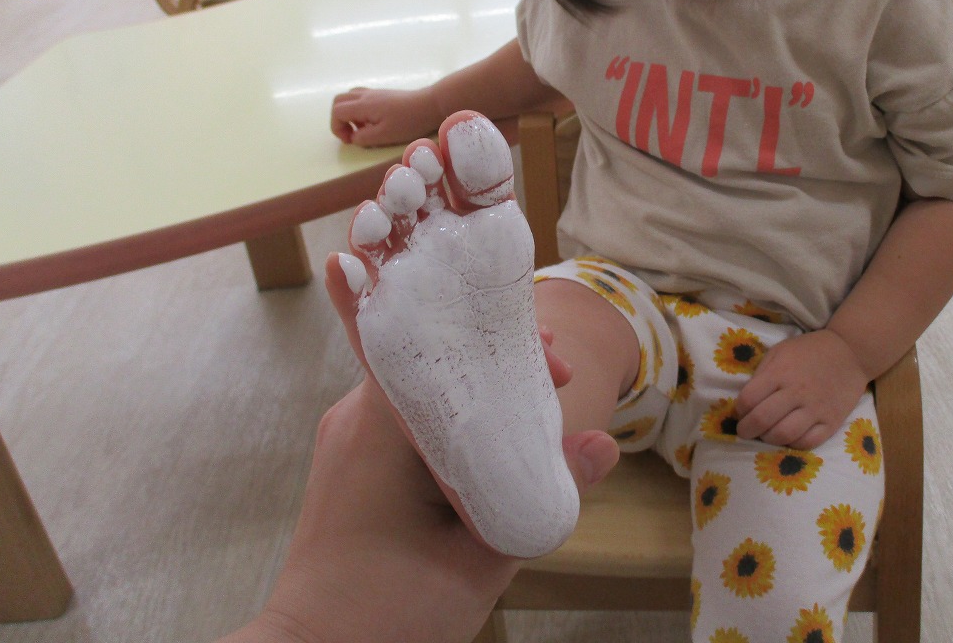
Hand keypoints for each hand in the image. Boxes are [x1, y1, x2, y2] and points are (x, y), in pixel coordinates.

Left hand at [222, 377, 615, 642]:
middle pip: (433, 357)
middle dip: (498, 359)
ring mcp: (348, 437)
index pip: (438, 345)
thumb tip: (603, 446)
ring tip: (536, 397)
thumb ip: (542, 495)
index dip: (499, 339)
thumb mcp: (480, 559)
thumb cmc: (388, 613)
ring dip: (477, 388)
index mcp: (378, 427)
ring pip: (423, 385)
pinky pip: (407, 415)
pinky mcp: (352, 460)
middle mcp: (355, 418)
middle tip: (559, 374)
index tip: (551, 355)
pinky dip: (453, 415)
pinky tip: (493, 435)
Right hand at [330, 87, 433, 146]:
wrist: (430, 105)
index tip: (351, 140)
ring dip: (349, 113)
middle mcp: (365, 95)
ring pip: (349, 97)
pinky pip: (361, 97)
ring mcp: (374, 92)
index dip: (337, 128)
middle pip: (338, 101)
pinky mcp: (382, 94)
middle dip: (339, 119)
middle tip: (353, 134)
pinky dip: (359, 109)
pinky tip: (373, 120)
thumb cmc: (408, 122)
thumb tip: (353, 137)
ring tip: (363, 128)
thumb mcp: (384, 135)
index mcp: (363, 105)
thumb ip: (363, 137)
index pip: (336, 112)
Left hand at [734, 329, 868, 449]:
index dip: (738, 410)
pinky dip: (793, 444)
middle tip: (745, 431)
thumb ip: (762, 373)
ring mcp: (816, 409)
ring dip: (768, 439)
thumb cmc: (809, 350)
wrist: (850, 352)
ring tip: (765, 435)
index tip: (740, 412)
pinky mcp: (832, 422)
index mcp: (780, 372)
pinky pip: (808, 442)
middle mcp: (797, 392)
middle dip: (746, 430)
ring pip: (784, 435)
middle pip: (762, 420)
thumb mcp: (780, 351)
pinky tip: (788, 437)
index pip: (748, 399)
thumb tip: (746, 400)